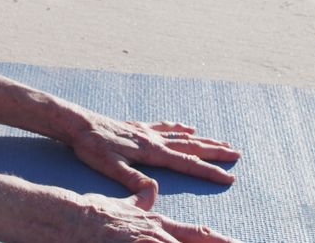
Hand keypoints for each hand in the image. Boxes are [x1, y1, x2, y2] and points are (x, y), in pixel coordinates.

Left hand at [67, 115, 240, 208]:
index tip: (229, 177)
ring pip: (181, 136)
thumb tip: (155, 191)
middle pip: (191, 146)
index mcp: (150, 152)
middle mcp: (153, 139)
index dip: (208, 171)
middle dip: (215, 152)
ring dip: (203, 139)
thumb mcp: (109, 166)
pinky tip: (187, 126)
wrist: (77, 123)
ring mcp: (146, 131)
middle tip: (237, 154)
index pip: (186, 163)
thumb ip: (132, 179)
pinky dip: (178, 127)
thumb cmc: (91, 146)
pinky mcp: (136, 127)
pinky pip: (164, 127)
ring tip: (221, 141)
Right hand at [67, 193, 239, 242]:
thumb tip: (152, 188)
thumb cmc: (93, 214)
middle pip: (198, 241)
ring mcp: (146, 242)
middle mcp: (157, 233)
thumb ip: (139, 198)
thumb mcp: (121, 205)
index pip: (197, 233)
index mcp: (157, 224)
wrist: (70, 216)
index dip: (219, 240)